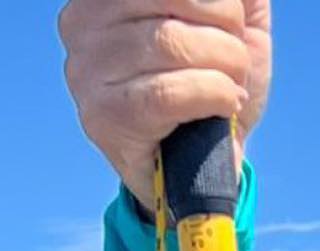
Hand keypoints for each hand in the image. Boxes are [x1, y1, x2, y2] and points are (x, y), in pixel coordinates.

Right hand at [59, 0, 271, 213]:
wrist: (208, 165)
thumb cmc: (213, 84)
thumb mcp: (228, 21)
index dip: (217, 1)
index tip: (232, 25)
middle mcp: (83, 22)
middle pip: (173, 0)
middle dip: (226, 29)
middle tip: (237, 62)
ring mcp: (86, 71)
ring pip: (170, 42)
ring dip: (226, 66)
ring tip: (232, 86)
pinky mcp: (104, 118)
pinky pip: (168, 92)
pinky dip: (214, 94)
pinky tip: (226, 105)